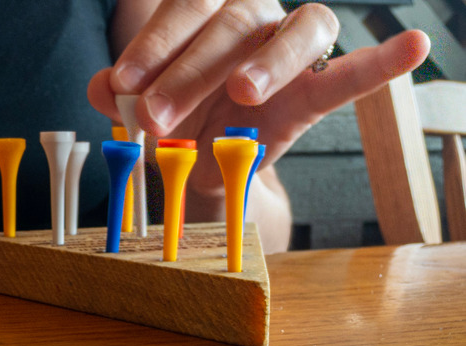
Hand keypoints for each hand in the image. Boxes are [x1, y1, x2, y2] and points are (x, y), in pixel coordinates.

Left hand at [88, 0, 429, 250]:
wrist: (204, 160)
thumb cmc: (173, 120)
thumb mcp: (140, 108)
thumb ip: (120, 95)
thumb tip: (101, 87)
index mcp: (203, 15)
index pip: (184, 13)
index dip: (153, 45)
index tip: (122, 83)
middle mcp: (250, 19)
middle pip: (229, 26)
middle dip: (189, 72)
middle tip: (154, 117)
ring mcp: (287, 50)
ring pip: (294, 31)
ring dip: (266, 63)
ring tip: (243, 94)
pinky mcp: (315, 89)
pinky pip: (351, 70)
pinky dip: (381, 60)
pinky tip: (413, 44)